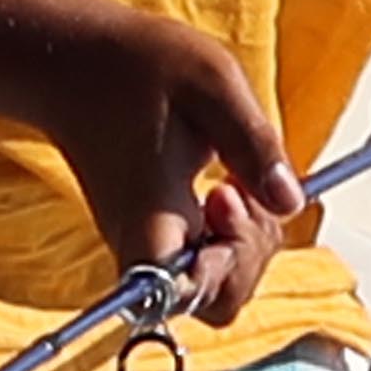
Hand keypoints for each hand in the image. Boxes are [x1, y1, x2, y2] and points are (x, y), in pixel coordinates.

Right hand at [29, 3, 303, 324]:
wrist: (79, 67)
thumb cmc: (136, 68)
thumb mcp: (214, 86)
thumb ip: (255, 145)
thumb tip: (292, 202)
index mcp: (150, 219)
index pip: (187, 294)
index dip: (227, 265)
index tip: (227, 197)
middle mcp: (146, 246)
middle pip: (213, 303)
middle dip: (248, 255)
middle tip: (241, 189)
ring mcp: (153, 244)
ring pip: (215, 285)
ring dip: (245, 244)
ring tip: (235, 182)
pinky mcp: (162, 234)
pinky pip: (207, 262)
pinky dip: (232, 234)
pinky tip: (228, 189)